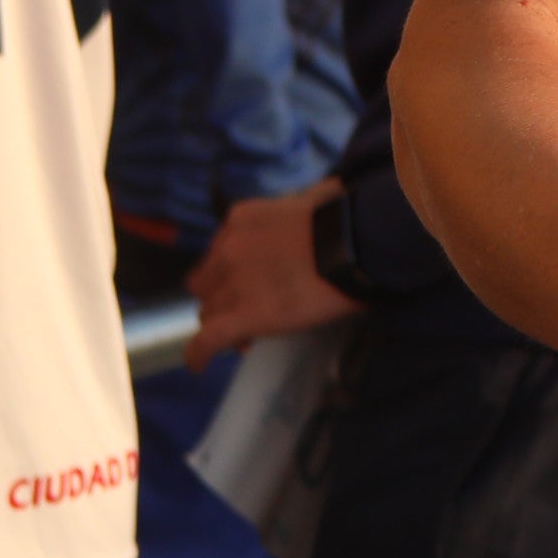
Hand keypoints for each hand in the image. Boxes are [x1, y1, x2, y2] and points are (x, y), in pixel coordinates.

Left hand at [191, 182, 362, 361]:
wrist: (358, 241)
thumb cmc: (350, 218)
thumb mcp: (319, 199)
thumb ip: (308, 201)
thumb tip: (329, 193)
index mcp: (242, 219)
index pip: (221, 250)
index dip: (235, 270)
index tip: (255, 281)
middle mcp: (227, 248)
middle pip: (207, 282)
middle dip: (223, 295)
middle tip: (250, 308)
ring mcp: (232, 284)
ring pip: (208, 312)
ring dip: (223, 322)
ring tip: (246, 336)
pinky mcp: (242, 317)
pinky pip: (208, 340)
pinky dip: (199, 354)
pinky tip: (201, 364)